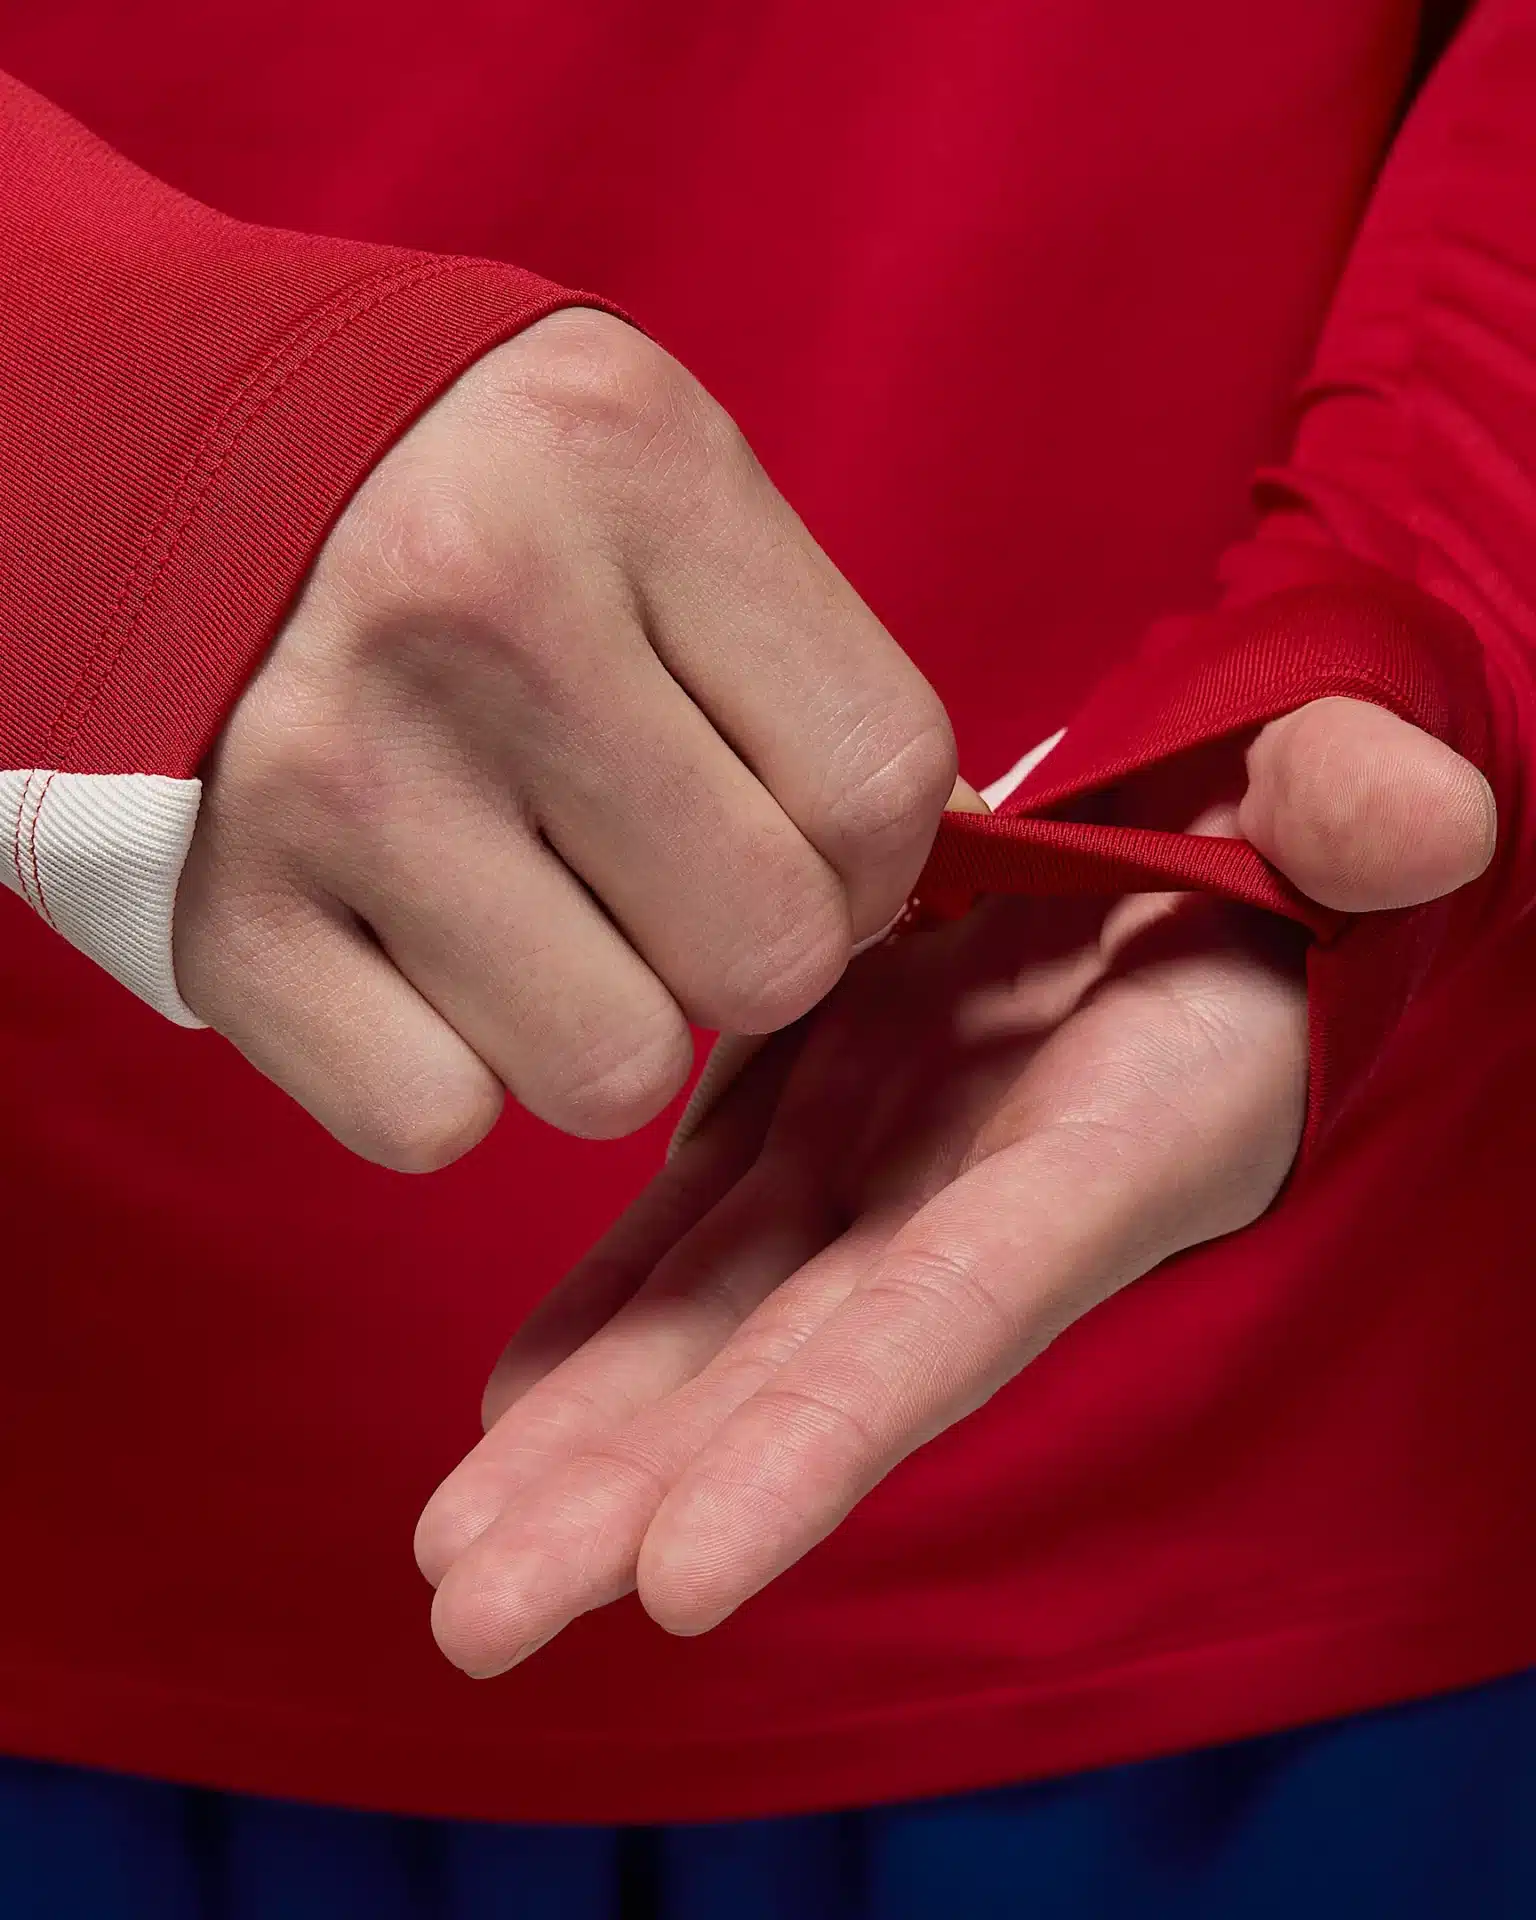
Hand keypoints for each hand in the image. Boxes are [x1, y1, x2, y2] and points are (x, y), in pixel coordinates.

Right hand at [172, 309, 953, 1167]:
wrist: (140, 470)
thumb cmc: (448, 498)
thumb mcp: (639, 478)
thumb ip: (794, 655)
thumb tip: (957, 854)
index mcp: (624, 465)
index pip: (882, 778)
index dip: (884, 863)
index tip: (811, 844)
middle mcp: (477, 612)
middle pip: (767, 955)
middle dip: (745, 955)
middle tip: (658, 878)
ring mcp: (334, 775)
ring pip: (611, 1074)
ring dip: (598, 1025)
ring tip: (521, 901)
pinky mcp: (222, 916)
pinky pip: (436, 1123)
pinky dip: (448, 1073)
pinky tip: (407, 950)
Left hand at [414, 694, 1492, 1674]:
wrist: (1202, 850)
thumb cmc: (1286, 835)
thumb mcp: (1333, 800)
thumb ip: (1360, 814)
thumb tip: (1414, 818)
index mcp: (1112, 1135)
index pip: (959, 1306)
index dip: (828, 1436)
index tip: (679, 1577)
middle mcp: (983, 1188)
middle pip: (805, 1367)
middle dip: (644, 1496)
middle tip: (480, 1616)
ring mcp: (889, 1158)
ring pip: (723, 1319)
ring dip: (589, 1442)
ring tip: (460, 1553)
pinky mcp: (816, 1111)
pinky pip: (696, 1231)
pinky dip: (602, 1317)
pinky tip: (509, 1405)